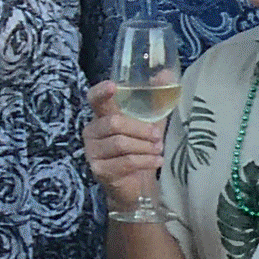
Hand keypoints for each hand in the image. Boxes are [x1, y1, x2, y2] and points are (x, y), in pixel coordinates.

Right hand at [83, 89, 168, 210]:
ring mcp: (93, 152)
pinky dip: (145, 161)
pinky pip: (124, 162)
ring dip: (144, 147)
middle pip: (114, 123)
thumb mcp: (151, 121)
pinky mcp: (99, 170)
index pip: (94, 99)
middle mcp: (92, 132)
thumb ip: (156, 99)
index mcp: (102, 116)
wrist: (136, 185)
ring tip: (159, 149)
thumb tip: (166, 73)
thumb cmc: (141, 148)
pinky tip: (157, 161)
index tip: (113, 86)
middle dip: (141, 129)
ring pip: (120, 143)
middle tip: (157, 136)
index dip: (101, 92)